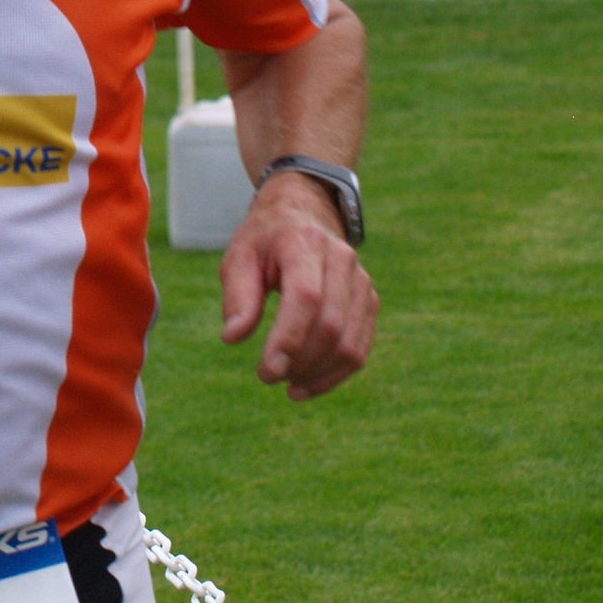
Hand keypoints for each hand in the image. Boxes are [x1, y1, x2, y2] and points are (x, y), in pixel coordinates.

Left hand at [219, 173, 377, 400]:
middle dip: (300, 361)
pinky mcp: (369, 301)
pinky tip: (308, 384)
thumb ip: (237, 296)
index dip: (289, 339)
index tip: (267, 371)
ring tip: (288, 386)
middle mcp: (341, 259)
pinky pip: (360, 348)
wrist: (303, 216)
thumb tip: (232, 338)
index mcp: (304, 243)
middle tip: (268, 377)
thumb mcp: (239, 257)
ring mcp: (361, 281)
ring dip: (319, 374)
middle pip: (330, 325)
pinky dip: (335, 374)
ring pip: (350, 343)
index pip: (306, 297)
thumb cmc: (264, 242)